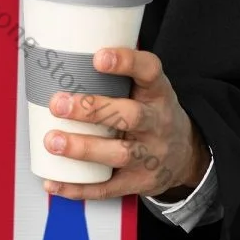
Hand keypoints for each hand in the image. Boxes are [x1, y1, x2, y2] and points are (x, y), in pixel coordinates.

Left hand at [39, 47, 210, 201]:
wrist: (186, 154)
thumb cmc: (152, 111)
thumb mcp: (147, 87)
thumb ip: (118, 73)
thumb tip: (65, 51)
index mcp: (158, 93)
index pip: (149, 71)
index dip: (126, 62)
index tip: (98, 57)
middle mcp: (156, 123)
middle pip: (129, 116)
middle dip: (91, 109)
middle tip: (58, 104)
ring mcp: (149, 156)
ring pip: (118, 154)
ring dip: (82, 148)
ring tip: (53, 141)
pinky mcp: (139, 182)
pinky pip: (108, 188)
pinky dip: (78, 188)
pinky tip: (53, 182)